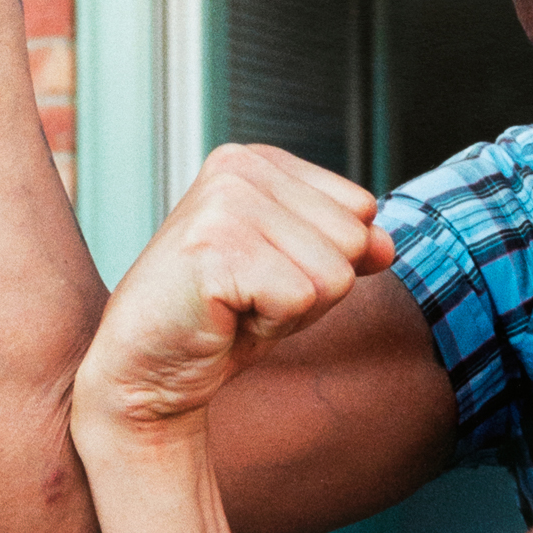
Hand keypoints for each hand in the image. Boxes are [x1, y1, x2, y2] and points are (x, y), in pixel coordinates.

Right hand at [72, 145, 394, 445]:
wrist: (145, 371)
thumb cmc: (216, 322)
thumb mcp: (295, 274)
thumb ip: (344, 247)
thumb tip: (387, 244)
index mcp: (256, 161)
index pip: (360, 208)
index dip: (324, 261)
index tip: (265, 275)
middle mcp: (239, 168)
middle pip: (352, 240)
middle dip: (312, 288)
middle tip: (248, 297)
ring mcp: (224, 203)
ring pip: (333, 273)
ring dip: (291, 311)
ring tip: (236, 307)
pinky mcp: (216, 248)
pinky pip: (300, 299)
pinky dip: (270, 326)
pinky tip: (224, 318)